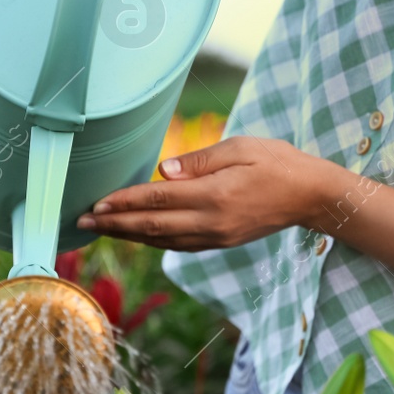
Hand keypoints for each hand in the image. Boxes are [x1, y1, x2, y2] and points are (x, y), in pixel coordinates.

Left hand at [75, 136, 341, 249]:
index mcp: (216, 196)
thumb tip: (162, 170)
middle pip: (153, 227)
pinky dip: (151, 241)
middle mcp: (212, 222)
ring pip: (162, 241)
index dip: (125, 203)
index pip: (159, 200)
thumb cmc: (277, 162)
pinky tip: (134, 234)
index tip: (97, 204)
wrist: (312, 197)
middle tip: (81, 223)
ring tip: (98, 229)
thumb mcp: (242, 148)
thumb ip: (199, 160)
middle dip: (114, 224)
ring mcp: (216, 237)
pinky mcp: (220, 242)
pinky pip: (177, 245)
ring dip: (127, 235)